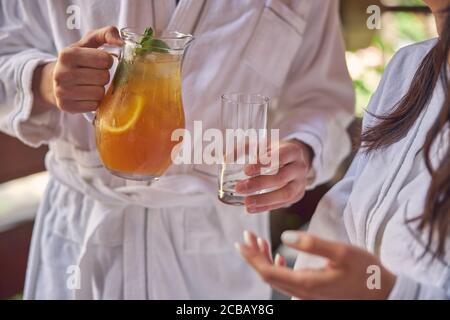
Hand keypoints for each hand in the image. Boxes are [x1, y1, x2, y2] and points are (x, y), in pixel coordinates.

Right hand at [42, 26, 123, 113]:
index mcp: (68, 54)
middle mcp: (62, 73)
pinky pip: (94, 106)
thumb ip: (106, 34)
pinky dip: (94, 101)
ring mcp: (62, 91)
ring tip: (90, 85)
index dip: (107, 61)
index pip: (105, 60)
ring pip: (99, 93)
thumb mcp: (89, 42)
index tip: (99, 62)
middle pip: (103, 77)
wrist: (54, 80)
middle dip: (103, 76)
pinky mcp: (66, 106)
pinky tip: (86, 96)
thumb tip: (121, 43)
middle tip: (94, 74)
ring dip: (100, 89)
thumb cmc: (78, 60)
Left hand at [235, 140, 312, 212]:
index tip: (246, 170)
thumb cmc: (274, 151)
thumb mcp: (262, 145)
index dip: (264, 164)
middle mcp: (299, 167)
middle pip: (281, 177)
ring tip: (247, 203)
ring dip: (264, 200)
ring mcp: (301, 183)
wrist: (293, 159)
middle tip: (239, 188)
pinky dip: (266, 207)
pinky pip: (283, 204)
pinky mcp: (297, 195)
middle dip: (259, 184)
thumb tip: (224, 158)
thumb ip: (243, 149)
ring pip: (285, 194)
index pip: (280, 157)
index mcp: (292, 150)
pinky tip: (251, 208)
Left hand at [236, 231, 395, 299]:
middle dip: (254, 255)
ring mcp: (306, 295)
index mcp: (305, 284)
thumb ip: (311, 243)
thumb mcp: (341, 252)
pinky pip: (287, 281)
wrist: (383, 294)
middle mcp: (302, 293)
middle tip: (247, 236)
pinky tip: (277, 255)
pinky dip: (277, 266)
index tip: (241, 242)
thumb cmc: (365, 272)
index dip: (251, 257)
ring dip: (264, 259)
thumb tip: (284, 235)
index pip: (267, 271)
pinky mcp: (312, 292)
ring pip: (276, 277)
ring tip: (258, 241)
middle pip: (268, 275)